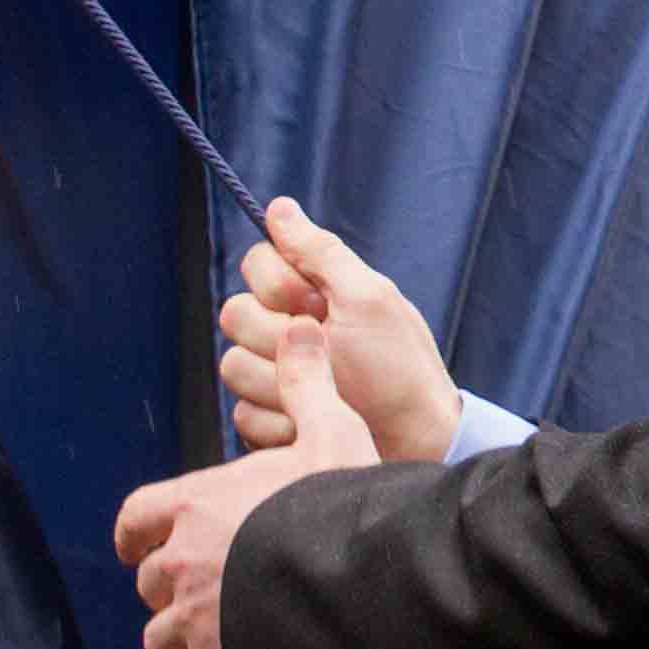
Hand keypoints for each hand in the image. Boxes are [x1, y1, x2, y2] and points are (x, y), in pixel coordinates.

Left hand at [115, 321, 380, 648]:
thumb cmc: (338, 499)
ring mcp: (193, 615)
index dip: (138, 533)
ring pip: (158, 636)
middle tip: (201, 594)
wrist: (352, 576)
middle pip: (150, 580)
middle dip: (170, 588)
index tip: (143, 544)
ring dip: (175, 642)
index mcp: (194, 502)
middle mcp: (181, 559)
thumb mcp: (330, 428)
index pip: (136, 518)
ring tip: (202, 648)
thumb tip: (301, 326)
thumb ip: (307, 383)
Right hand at [220, 199, 457, 461]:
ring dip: (281, 383)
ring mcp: (273, 376)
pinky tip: (314, 423)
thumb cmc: (399, 367)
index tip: (318, 305)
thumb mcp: (368, 299)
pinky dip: (280, 422)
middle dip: (279, 338)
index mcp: (312, 293)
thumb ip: (321, 252)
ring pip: (232, 366)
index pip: (256, 264)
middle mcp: (287, 329)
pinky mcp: (268, 420)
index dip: (279, 285)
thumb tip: (279, 205)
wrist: (415, 442)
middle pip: (235, 314)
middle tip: (329, 353)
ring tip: (328, 393)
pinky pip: (242, 413)